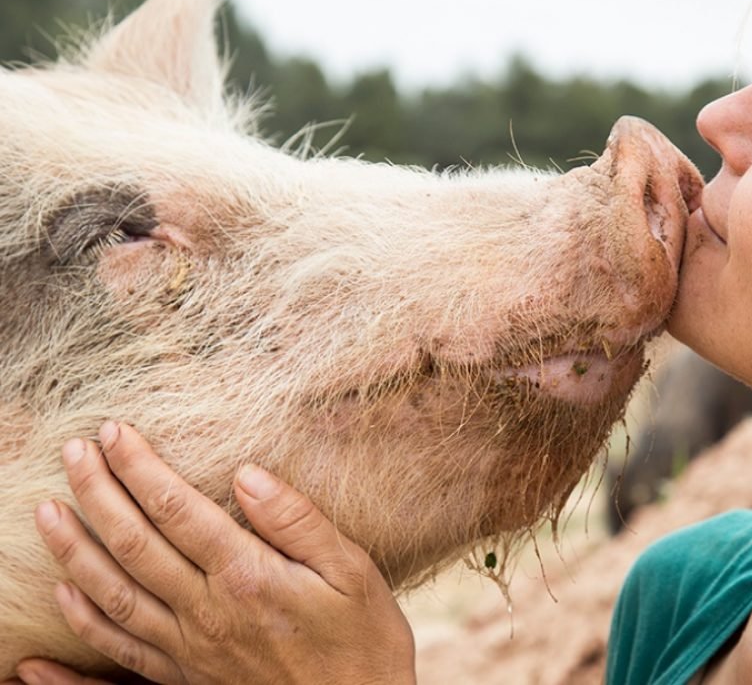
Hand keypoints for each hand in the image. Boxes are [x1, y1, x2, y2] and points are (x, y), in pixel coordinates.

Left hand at [20, 422, 415, 684]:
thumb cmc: (363, 642)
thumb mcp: (353, 572)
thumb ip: (297, 521)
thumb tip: (247, 475)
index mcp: (248, 578)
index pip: (176, 510)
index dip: (140, 467)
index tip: (114, 432)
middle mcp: (208, 613)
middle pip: (134, 545)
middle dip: (98, 493)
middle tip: (73, 452)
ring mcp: (192, 650)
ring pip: (114, 595)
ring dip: (75, 550)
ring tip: (48, 512)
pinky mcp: (187, 678)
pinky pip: (120, 651)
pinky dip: (85, 623)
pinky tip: (64, 595)